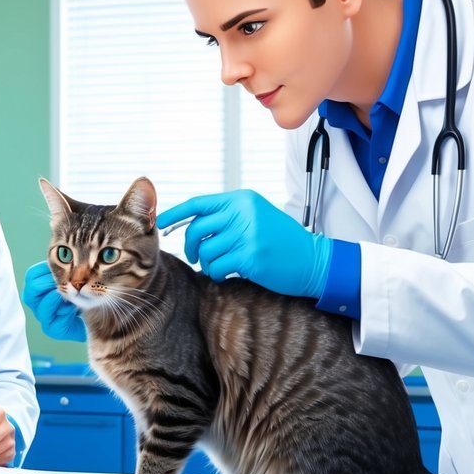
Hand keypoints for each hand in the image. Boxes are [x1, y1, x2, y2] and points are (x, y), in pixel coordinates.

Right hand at [22, 261, 86, 341]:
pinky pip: (54, 321)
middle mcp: (37, 303)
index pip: (32, 275)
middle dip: (50, 283)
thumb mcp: (74, 279)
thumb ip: (68, 269)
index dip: (45, 269)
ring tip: (72, 293)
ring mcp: (44, 317)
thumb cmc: (83, 294)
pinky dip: (65, 312)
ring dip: (58, 298)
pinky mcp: (53, 330)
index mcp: (38, 288)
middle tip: (67, 280)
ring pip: (42, 307)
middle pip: (32, 291)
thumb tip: (69, 257)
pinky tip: (75, 308)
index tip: (63, 266)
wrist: (94, 317)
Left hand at [157, 190, 332, 297]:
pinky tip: (226, 274)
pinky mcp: (250, 256)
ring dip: (206, 263)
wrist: (313, 260)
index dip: (175, 214)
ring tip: (218, 266)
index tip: (159, 222)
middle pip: (196, 229)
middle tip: (195, 256)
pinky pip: (216, 267)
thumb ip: (228, 216)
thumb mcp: (256, 216)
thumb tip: (190, 223)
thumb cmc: (282, 241)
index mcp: (243, 199)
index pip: (199, 204)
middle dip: (189, 246)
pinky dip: (216, 274)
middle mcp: (243, 212)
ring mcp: (247, 234)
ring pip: (205, 251)